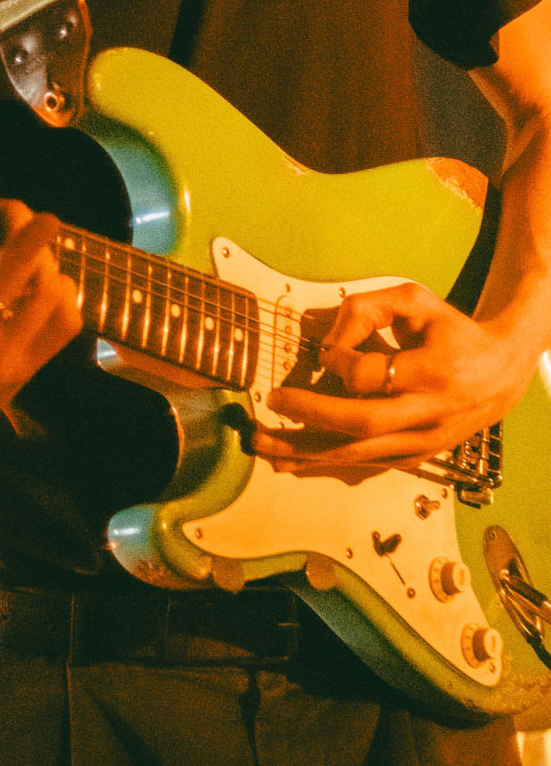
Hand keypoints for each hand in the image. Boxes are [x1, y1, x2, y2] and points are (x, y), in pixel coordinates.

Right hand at [0, 204, 81, 466]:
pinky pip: (64, 327)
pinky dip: (62, 296)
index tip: (43, 218)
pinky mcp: (20, 378)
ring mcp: (2, 368)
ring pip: (57, 304)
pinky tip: (39, 283)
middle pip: (35, 285)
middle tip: (16, 221)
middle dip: (34, 243)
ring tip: (27, 253)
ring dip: (50, 267)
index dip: (23, 247)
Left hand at [254, 279, 538, 470]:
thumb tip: (323, 338)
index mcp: (433, 372)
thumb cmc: (451, 331)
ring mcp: (423, 442)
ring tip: (264, 446)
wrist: (501, 374)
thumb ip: (367, 308)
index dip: (340, 360)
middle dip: (313, 415)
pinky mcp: (416, 457)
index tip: (324, 351)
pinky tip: (292, 464)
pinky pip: (365, 464)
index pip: (372, 375)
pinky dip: (326, 463)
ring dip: (308, 451)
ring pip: (360, 454)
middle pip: (363, 424)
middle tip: (273, 402)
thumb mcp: (416, 301)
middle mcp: (429, 413)